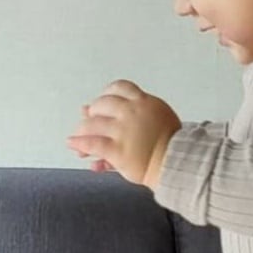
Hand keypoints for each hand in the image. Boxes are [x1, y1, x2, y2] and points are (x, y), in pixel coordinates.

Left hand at [67, 80, 181, 188]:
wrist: (178, 164)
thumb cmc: (171, 145)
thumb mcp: (157, 119)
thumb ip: (131, 112)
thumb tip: (89, 108)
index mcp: (145, 103)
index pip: (119, 88)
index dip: (106, 96)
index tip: (103, 106)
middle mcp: (133, 112)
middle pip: (101, 104)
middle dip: (92, 114)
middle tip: (89, 125)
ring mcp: (124, 131)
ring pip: (93, 124)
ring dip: (82, 131)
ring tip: (78, 140)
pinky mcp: (118, 150)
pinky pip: (93, 144)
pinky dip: (80, 144)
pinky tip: (74, 145)